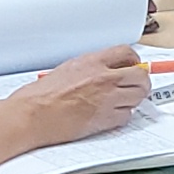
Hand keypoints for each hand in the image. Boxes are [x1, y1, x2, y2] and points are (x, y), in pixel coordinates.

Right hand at [12, 46, 147, 143]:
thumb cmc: (41, 95)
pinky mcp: (105, 119)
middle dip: (140, 82)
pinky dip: (121, 117)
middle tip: (134, 87)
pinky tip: (109, 116)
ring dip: (132, 100)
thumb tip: (107, 69)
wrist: (32, 115)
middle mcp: (104, 78)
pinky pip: (126, 117)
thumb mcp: (68, 69)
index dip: (134, 61)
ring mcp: (107, 99)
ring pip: (138, 97)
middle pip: (141, 76)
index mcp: (93, 62)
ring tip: (120, 102)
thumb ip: (91, 67)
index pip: (127, 53)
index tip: (134, 67)